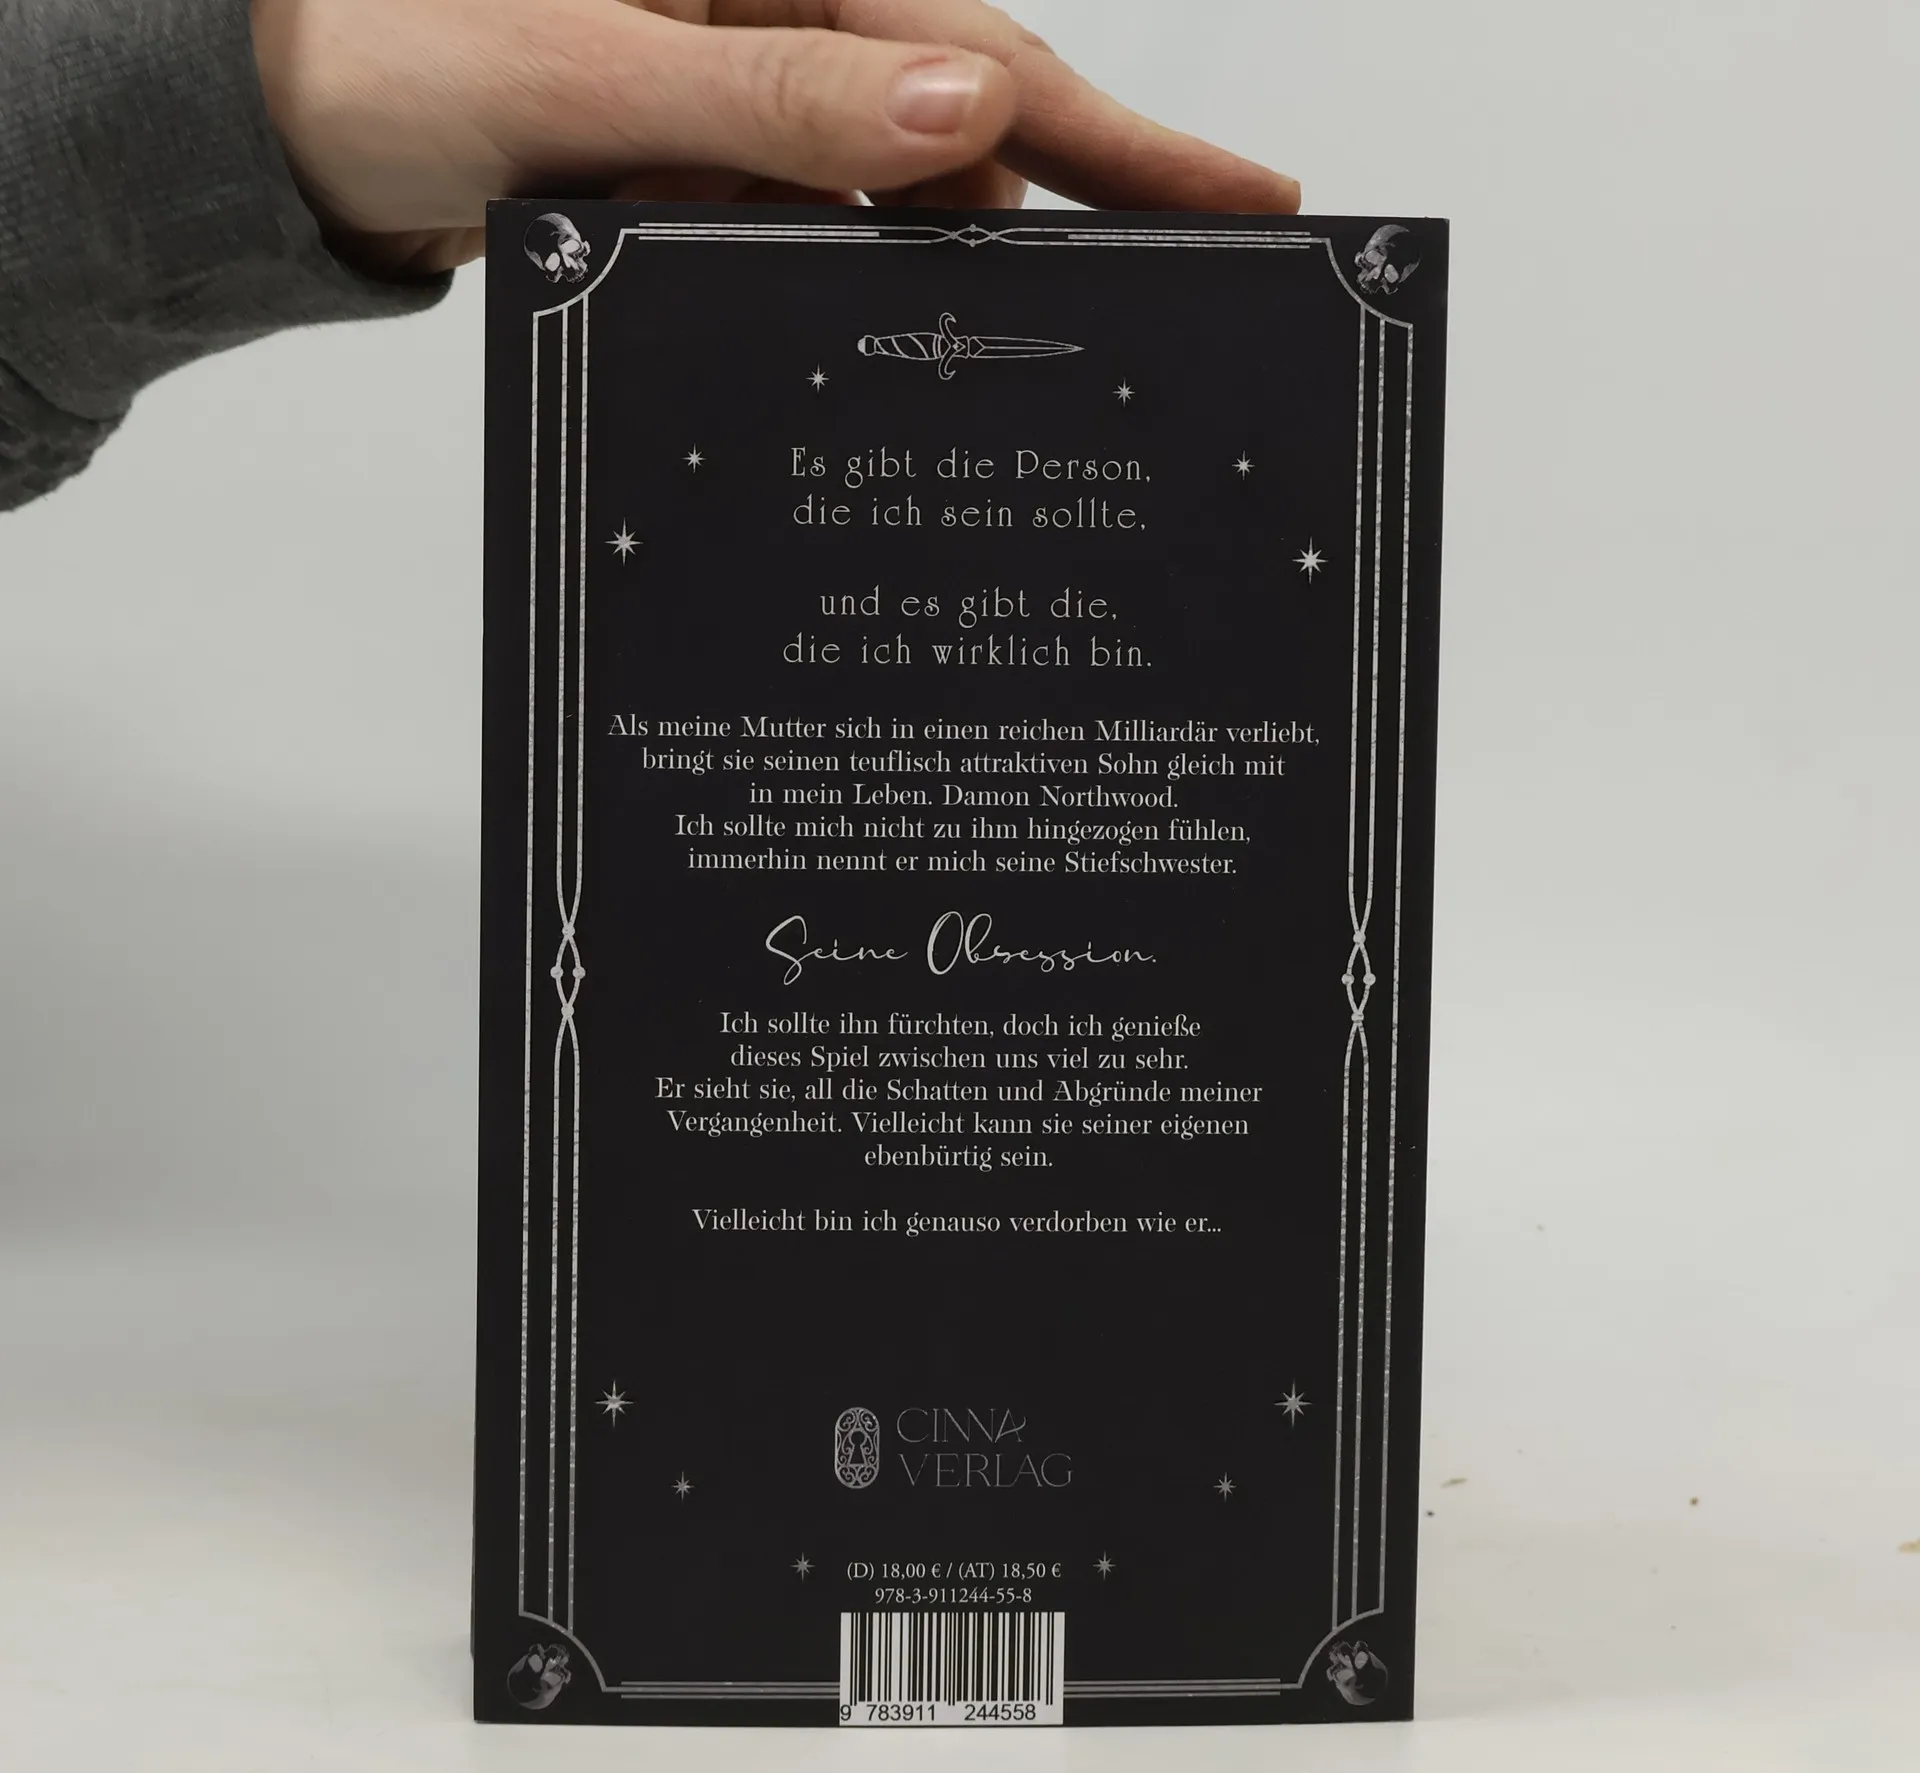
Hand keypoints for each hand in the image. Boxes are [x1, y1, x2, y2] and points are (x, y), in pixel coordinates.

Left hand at [250, 0, 1300, 275]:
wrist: (278, 116)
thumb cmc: (387, 51)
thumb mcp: (589, 71)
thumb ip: (775, 100)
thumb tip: (962, 120)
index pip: (986, 53)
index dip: (1128, 136)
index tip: (1252, 199)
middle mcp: (774, 11)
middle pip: (958, 129)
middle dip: (1012, 231)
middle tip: (1118, 321)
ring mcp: (743, 90)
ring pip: (876, 196)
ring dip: (878, 269)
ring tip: (843, 300)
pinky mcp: (706, 156)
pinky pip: (795, 228)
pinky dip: (793, 276)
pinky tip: (762, 289)